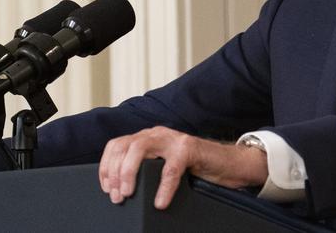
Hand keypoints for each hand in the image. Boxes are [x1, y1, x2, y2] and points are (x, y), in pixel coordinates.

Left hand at [98, 126, 268, 209]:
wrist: (229, 165)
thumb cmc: (196, 170)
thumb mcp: (164, 168)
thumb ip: (146, 171)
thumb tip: (121, 191)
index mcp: (148, 138)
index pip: (117, 145)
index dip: (106, 166)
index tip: (105, 188)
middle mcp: (157, 134)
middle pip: (124, 145)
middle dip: (114, 172)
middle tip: (117, 196)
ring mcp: (173, 139)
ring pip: (139, 149)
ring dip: (128, 173)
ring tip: (129, 194)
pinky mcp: (189, 149)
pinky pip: (170, 168)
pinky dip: (163, 187)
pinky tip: (160, 202)